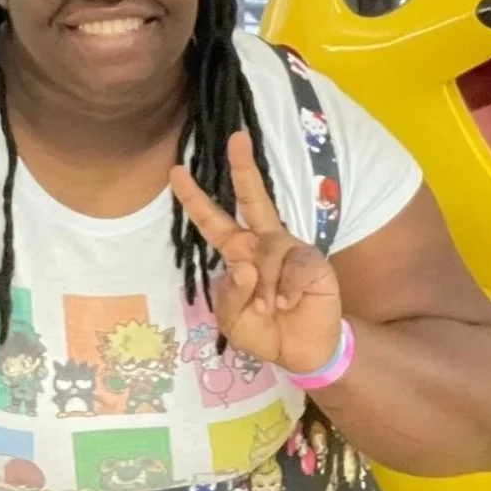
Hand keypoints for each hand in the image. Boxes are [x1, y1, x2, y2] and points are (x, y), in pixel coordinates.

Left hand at [170, 132, 341, 375]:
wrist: (300, 352)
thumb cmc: (262, 330)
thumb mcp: (232, 318)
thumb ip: (231, 293)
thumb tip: (243, 266)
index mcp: (238, 251)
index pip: (212, 221)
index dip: (194, 198)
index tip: (176, 171)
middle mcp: (263, 242)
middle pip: (253, 198)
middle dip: (244, 168)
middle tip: (237, 138)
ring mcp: (290, 249)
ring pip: (269, 253)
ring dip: (265, 288)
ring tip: (270, 309)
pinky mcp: (314, 262)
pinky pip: (295, 267)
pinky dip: (287, 291)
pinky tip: (289, 304)